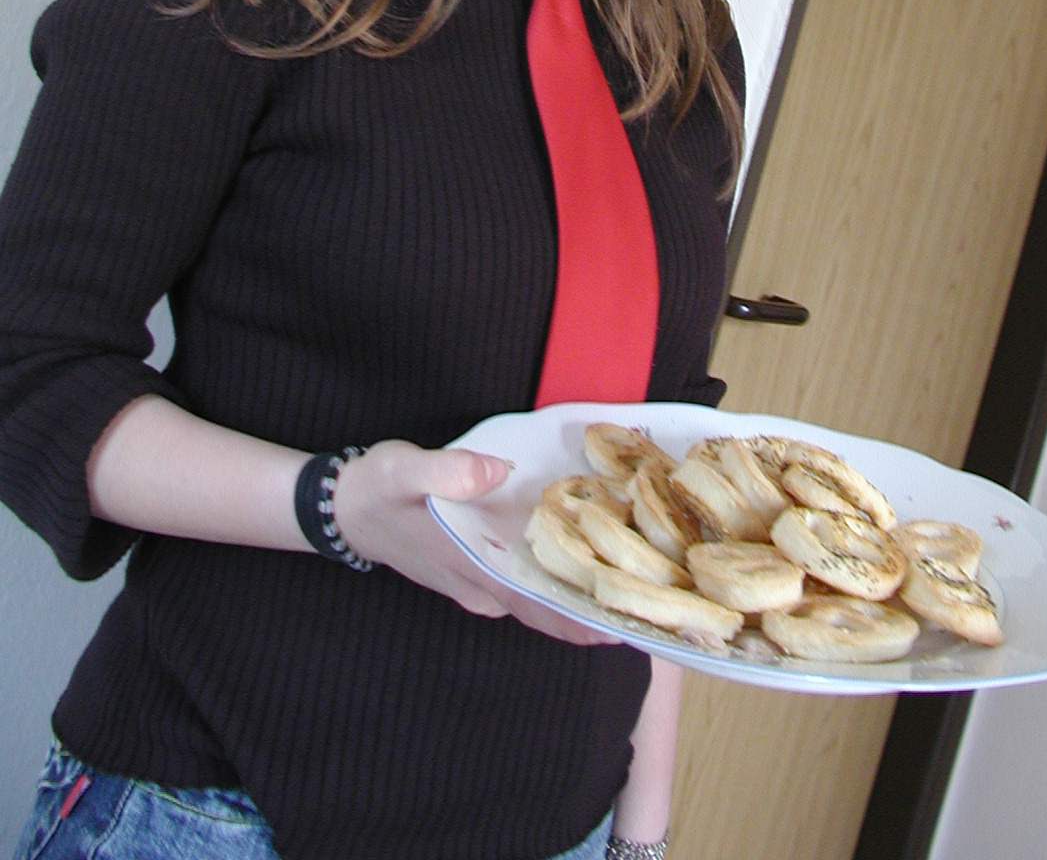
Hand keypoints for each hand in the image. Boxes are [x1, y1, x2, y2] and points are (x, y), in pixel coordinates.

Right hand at [331, 439, 614, 644]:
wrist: (345, 508)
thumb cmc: (377, 488)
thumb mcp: (402, 469)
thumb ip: (446, 471)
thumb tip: (495, 471)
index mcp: (469, 566)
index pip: (532, 603)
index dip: (578, 617)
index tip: (625, 626)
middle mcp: (479, 585)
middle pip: (545, 611)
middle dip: (594, 614)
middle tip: (651, 611)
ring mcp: (479, 582)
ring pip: (538, 602)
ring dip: (580, 602)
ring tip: (633, 591)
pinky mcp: (479, 570)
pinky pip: (527, 587)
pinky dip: (558, 584)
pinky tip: (586, 566)